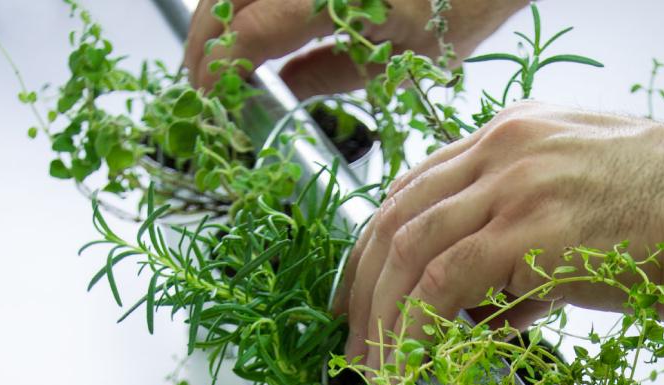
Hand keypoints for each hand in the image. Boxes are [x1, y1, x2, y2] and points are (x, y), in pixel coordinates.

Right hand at [185, 0, 526, 96]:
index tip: (208, 96)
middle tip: (201, 77)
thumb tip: (279, 90)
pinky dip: (245, 1)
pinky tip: (247, 24)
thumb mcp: (401, 60)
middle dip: (204, 37)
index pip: (251, 30)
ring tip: (217, 50)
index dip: (219, 66)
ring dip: (216, 11)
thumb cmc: (462, 4)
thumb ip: (331, 74)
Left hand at [340, 102, 663, 365]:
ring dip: (381, 318)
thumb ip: (529, 262)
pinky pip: (441, 283)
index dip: (377, 250)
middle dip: (363, 288)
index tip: (364, 300)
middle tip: (356, 346)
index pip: (417, 189)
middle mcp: (504, 147)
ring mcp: (515, 183)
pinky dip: (413, 329)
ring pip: (407, 249)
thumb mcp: (588, 226)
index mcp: (516, 136)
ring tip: (378, 371)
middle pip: (397, 215)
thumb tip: (490, 314)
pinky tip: (410, 366)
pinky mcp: (529, 230)